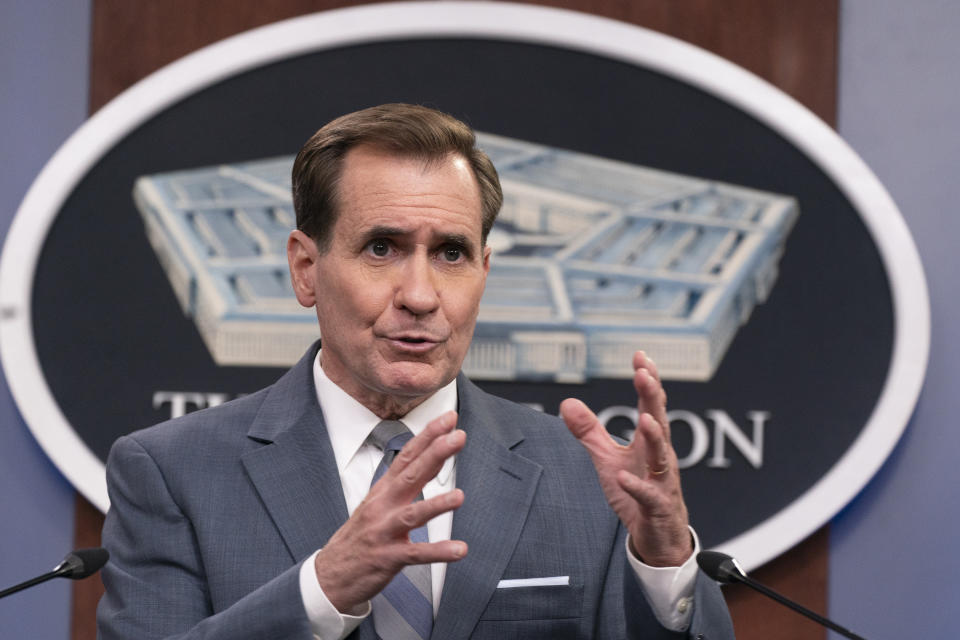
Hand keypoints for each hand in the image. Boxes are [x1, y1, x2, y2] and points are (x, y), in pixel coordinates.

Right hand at [314, 411, 467, 612]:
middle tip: (457, 437)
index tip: (448, 419)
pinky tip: (459, 549)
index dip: (427, 436)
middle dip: (435, 454)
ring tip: (459, 496)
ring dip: (436, 504)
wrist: (331, 573)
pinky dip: (439, 552)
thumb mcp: (380, 503)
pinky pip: (417, 554)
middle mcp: (383, 506)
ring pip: (412, 515)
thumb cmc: (361, 535)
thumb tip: (436, 460)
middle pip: (411, 475)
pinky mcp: (388, 558)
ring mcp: (384, 531)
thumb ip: (407, 483)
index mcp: (383, 491)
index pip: (407, 456)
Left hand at [560, 351, 690, 566]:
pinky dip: (636, 486)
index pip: (650, 405)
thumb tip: (566, 402)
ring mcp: (662, 482)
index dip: (647, 381)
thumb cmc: (637, 492)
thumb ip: (590, 432)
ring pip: (661, 456)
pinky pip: (648, 495)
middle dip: (653, 397)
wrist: (659, 536)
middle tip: (645, 374)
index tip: (640, 356)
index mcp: (648, 442)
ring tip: (645, 419)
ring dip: (654, 437)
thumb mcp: (607, 459)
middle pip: (658, 421)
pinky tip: (624, 477)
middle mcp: (660, 457)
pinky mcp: (657, 507)